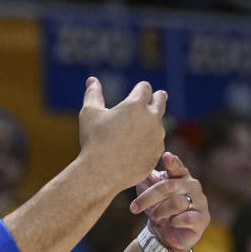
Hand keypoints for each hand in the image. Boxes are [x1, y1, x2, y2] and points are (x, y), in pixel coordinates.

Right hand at [78, 77, 167, 191]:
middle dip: (158, 97)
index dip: (140, 88)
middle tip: (158, 96)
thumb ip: (93, 94)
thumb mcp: (89, 114)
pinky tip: (138, 147)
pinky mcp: (157, 153)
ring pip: (159, 124)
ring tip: (143, 127)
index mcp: (135, 104)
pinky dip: (149, 142)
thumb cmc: (93, 141)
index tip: (139, 90)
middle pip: (161, 100)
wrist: (101, 172)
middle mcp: (151, 118)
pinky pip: (156, 144)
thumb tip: (92, 80)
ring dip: (152, 122)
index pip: (145, 88)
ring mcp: (157, 137)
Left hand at [130, 152, 208, 251]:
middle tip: (134, 208)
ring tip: (155, 217)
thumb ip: (146, 180)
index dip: (172, 162)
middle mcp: (192, 186)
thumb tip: (139, 170)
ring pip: (177, 202)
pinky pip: (186, 218)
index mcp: (180, 176)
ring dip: (160, 211)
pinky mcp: (202, 218)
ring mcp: (200, 201)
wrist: (166, 233)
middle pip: (168, 186)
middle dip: (148, 197)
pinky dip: (174, 221)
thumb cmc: (158, 208)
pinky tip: (172, 222)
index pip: (176, 167)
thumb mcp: (148, 193)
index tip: (166, 156)